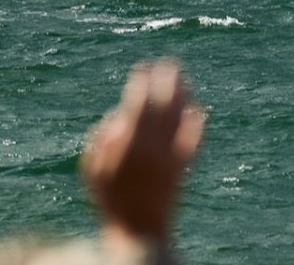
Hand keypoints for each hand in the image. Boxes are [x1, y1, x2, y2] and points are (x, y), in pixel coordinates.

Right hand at [81, 59, 205, 252]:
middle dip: (166, 82)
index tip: (143, 69)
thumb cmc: (110, 199)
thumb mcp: (93, 169)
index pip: (139, 103)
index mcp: (130, 143)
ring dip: (183, 97)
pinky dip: (197, 125)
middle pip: (163, 105)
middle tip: (169, 64)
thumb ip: (102, 139)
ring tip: (184, 82)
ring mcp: (171, 156)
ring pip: (180, 118)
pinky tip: (200, 112)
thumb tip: (119, 118)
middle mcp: (153, 146)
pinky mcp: (184, 168)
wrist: (139, 231)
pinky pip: (194, 141)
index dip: (141, 83)